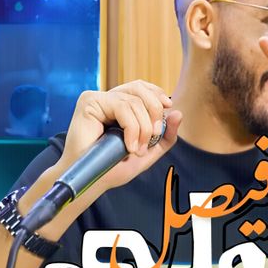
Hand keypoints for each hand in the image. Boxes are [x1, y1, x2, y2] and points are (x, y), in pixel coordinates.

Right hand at [57, 81, 180, 191]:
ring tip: (137, 149)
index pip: (141, 87)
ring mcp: (98, 99)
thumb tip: (178, 112)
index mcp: (120, 105)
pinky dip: (131, 127)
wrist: (92, 180)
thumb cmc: (113, 167)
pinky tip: (128, 146)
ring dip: (142, 128)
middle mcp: (108, 99)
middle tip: (152, 136)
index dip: (157, 94)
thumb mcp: (148, 152)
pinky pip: (121, 106)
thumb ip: (165, 135)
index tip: (168, 108)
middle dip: (153, 112)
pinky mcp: (89, 102)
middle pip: (140, 89)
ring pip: (133, 101)